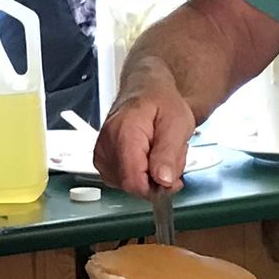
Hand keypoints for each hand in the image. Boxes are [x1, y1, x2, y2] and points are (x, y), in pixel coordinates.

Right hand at [96, 72, 198, 196]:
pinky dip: (140, 174)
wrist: (147, 91)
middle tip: (169, 156)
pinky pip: (124, 182)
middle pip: (132, 185)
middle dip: (156, 179)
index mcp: (123, 134)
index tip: (173, 178)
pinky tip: (148, 157)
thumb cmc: (162, 102)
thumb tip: (163, 181)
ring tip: (158, 152)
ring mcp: (101, 155)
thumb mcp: (177, 123)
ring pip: (129, 186)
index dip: (156, 188)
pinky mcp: (102, 162)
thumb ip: (169, 153)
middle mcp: (106, 146)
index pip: (134, 182)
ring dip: (150, 176)